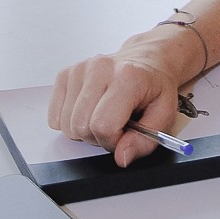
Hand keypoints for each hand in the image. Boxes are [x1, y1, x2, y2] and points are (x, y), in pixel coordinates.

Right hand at [47, 29, 191, 167]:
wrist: (146, 61)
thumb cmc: (154, 87)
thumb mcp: (164, 117)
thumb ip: (144, 142)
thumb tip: (121, 157)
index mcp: (127, 77)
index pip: (103, 126)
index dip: (113, 142)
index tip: (124, 135)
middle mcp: (99, 68)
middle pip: (81, 126)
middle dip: (98, 137)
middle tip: (115, 125)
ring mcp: (79, 70)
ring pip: (65, 124)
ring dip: (83, 130)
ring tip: (102, 116)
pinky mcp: (65, 74)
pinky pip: (55, 117)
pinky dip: (70, 121)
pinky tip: (88, 110)